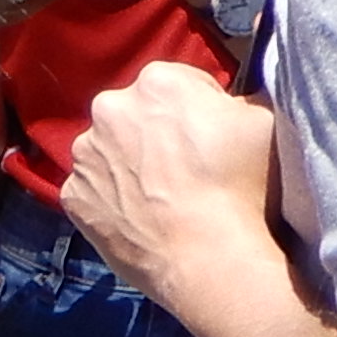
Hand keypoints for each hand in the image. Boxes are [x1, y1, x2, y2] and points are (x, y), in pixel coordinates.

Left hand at [63, 59, 283, 303]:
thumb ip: (238, 99)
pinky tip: (140, 216)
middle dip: (154, 130)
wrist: (207, 256)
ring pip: (109, 149)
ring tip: (161, 196)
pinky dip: (111, 197)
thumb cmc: (241, 184)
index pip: (178, 82)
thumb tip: (227, 105)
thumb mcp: (263, 119)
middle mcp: (110, 108)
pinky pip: (93, 188)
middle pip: (135, 112)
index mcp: (158, 80)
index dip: (199, 107)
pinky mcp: (72, 196)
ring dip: (129, 162)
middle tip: (185, 165)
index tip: (212, 135)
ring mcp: (85, 155)